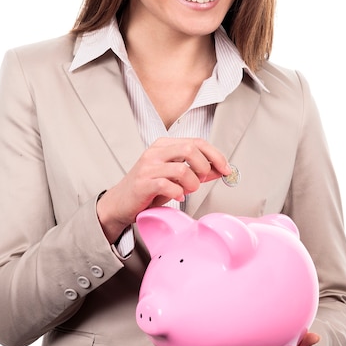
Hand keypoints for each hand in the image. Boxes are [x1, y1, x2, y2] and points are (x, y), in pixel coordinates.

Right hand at [97, 137, 230, 242]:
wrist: (120, 203)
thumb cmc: (148, 189)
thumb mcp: (175, 177)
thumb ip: (196, 171)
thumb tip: (219, 170)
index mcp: (164, 145)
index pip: (197, 142)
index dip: (215, 155)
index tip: (225, 169)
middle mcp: (155, 152)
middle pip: (191, 149)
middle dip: (204, 167)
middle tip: (202, 180)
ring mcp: (148, 167)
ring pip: (182, 168)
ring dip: (192, 183)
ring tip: (187, 191)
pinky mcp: (143, 183)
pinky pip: (168, 185)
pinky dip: (178, 193)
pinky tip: (177, 197)